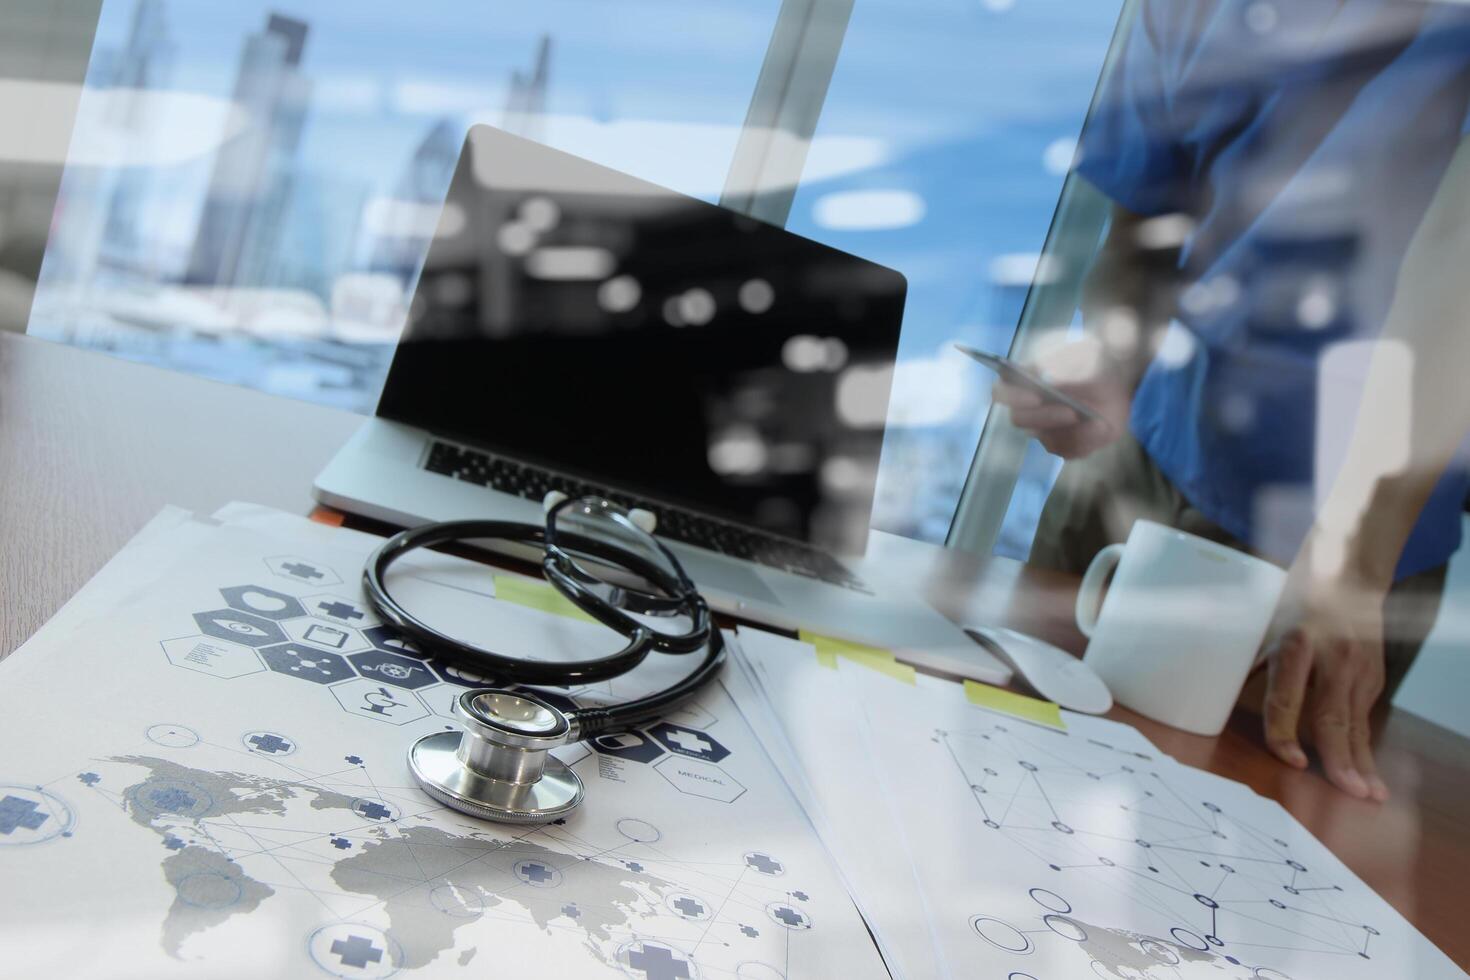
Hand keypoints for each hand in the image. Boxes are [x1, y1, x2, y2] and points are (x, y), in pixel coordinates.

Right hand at [991, 337, 1131, 458]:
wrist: (1113, 374)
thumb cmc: (1088, 358)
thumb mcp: (1080, 353)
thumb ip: (1064, 364)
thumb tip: (1051, 381)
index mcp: (1020, 383)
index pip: (1000, 392)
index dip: (1013, 397)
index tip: (1036, 397)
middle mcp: (1027, 411)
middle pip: (1021, 420)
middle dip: (1046, 417)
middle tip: (1072, 411)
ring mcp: (1044, 431)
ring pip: (1050, 442)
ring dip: (1073, 432)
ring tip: (1095, 421)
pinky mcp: (1065, 444)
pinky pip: (1071, 451)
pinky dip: (1089, 441)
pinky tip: (1103, 428)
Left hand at [1262, 540, 1391, 801]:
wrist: (1346, 570)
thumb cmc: (1293, 597)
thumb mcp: (1262, 623)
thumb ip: (1246, 660)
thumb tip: (1209, 691)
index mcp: (1294, 644)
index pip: (1287, 698)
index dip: (1287, 733)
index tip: (1294, 761)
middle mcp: (1330, 659)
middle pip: (1333, 717)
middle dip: (1340, 759)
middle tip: (1349, 792)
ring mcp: (1357, 667)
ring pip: (1357, 723)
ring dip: (1362, 761)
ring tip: (1370, 795)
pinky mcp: (1373, 674)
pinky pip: (1364, 717)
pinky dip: (1365, 746)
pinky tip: (1367, 771)